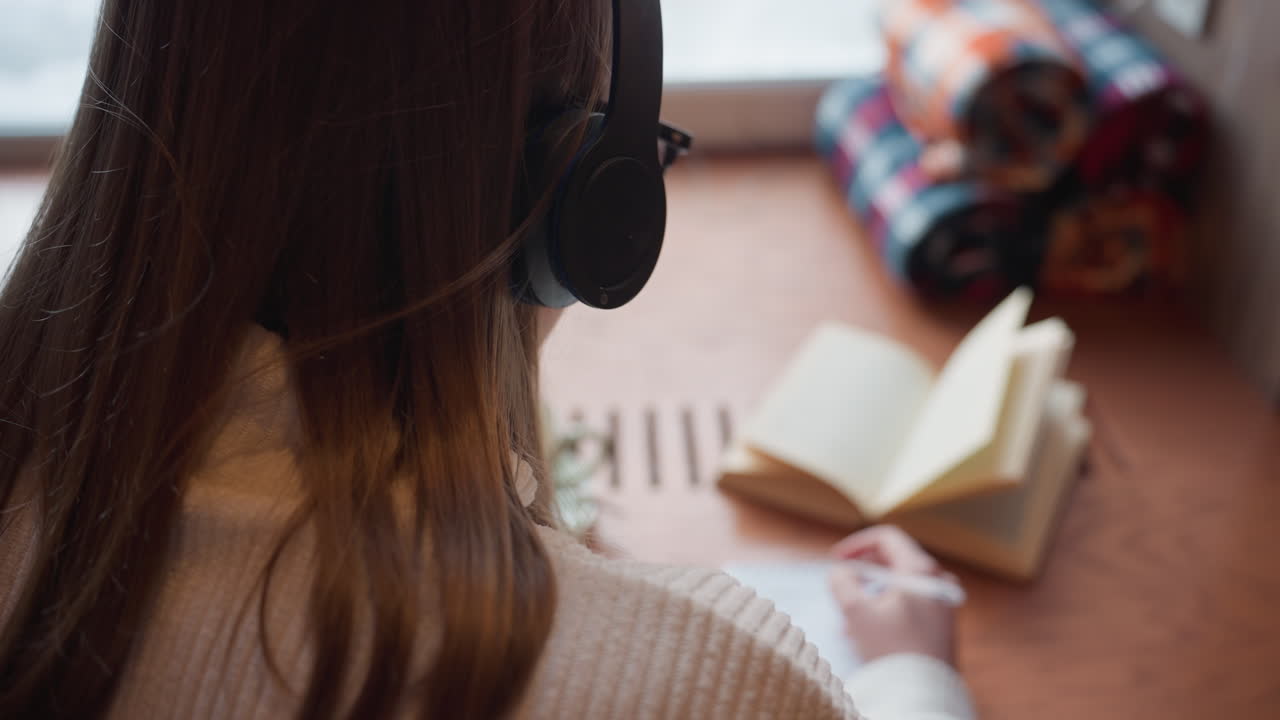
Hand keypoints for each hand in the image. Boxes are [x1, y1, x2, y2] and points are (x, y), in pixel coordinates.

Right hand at [828, 525, 957, 664]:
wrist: (925, 691)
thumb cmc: (893, 649)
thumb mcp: (856, 612)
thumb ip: (842, 583)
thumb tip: (840, 572)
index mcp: (920, 570)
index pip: (886, 538)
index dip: (857, 544)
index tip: (837, 559)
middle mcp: (937, 581)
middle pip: (895, 561)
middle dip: (864, 572)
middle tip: (843, 585)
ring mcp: (942, 603)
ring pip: (901, 585)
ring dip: (873, 594)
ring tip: (852, 617)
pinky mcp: (943, 624)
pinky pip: (912, 605)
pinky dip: (888, 609)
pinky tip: (870, 631)